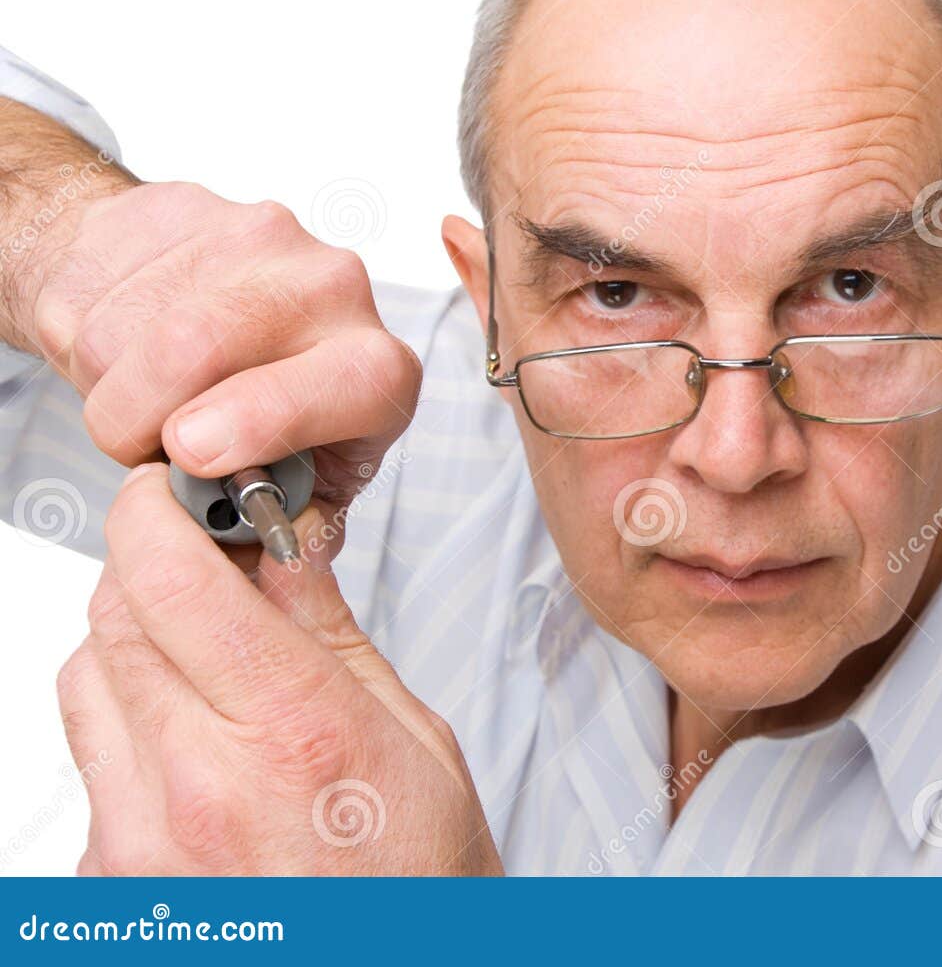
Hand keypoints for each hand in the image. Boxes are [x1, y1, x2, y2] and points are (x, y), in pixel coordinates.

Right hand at [18, 178, 420, 561]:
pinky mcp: (190, 206)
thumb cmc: (265, 414)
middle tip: (144, 445)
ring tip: (147, 395)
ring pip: (133, 326)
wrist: (210, 318)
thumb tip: (281, 552)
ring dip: (111, 384)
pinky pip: (102, 284)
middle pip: (202, 341)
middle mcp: (336, 290)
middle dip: (142, 413)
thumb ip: (289, 518)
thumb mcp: (297, 484)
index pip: (347, 381)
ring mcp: (262, 239)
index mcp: (379, 370)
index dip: (263, 416)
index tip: (190, 452)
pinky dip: (88, 334)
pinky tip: (128, 340)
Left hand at [56, 462, 502, 874]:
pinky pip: (87, 762)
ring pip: (83, 680)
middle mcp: (194, 786)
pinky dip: (125, 726)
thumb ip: (328, 635)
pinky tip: (192, 745)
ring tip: (201, 659)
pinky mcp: (108, 883)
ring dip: (130, 643)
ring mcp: (137, 844)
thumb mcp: (412, 738)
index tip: (175, 491)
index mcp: (291, 733)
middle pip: (115, 616)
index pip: (172, 576)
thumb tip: (282, 545)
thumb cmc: (419, 887)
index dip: (158, 511)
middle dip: (152, 568)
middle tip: (206, 566)